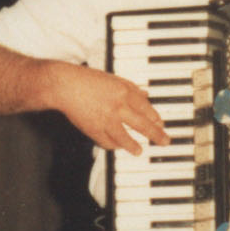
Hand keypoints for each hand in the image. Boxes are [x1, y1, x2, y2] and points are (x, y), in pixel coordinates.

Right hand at [47, 63, 168, 152]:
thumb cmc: (87, 79)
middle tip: (165, 142)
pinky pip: (107, 142)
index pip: (146, 108)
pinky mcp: (93, 129)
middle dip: (156, 135)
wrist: (64, 85)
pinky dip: (113, 146)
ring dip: (134, 146)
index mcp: (124, 91)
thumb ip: (131, 87)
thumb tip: (146, 94)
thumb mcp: (113, 79)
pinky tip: (118, 147)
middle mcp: (118, 106)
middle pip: (142, 124)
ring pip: (125, 138)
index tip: (160, 124)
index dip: (155, 118)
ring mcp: (106, 119)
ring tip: (139, 151)